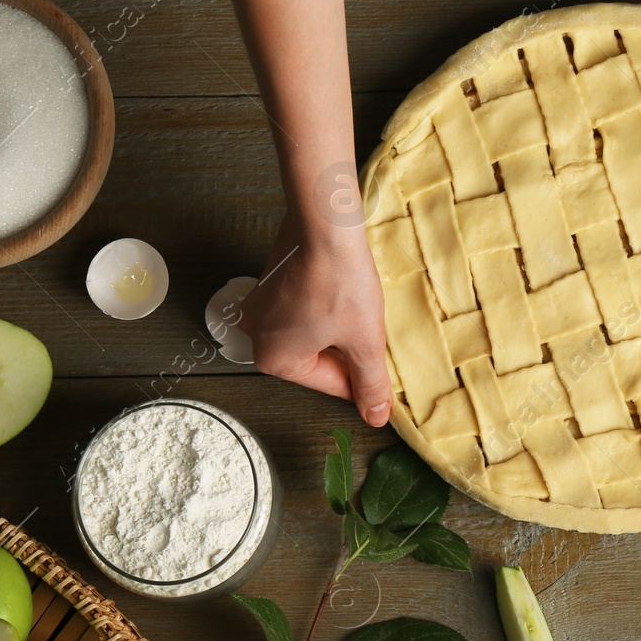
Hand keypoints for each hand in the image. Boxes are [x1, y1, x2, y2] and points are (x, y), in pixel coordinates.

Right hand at [240, 216, 392, 427]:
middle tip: (372, 330)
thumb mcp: (365, 342)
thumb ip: (371, 384)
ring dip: (340, 329)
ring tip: (359, 309)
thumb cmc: (341, 282)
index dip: (363, 377)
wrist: (325, 222)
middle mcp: (256, 335)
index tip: (383, 368)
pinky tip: (343, 292)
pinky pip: (303, 309)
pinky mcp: (269, 281)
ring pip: (313, 333)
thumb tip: (375, 417)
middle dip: (349, 350)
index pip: (331, 384)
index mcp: (273, 359)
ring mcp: (259, 306)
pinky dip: (326, 307)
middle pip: (318, 359)